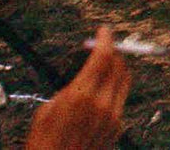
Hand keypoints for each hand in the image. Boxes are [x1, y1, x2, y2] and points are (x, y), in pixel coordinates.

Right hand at [25, 27, 130, 149]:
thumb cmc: (45, 142)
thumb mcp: (48, 109)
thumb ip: (70, 88)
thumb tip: (84, 74)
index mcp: (81, 96)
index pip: (103, 57)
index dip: (105, 39)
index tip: (104, 30)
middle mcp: (101, 104)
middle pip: (119, 65)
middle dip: (113, 52)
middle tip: (104, 47)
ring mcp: (113, 116)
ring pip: (125, 81)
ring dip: (118, 68)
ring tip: (106, 65)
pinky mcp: (117, 126)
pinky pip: (121, 99)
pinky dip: (115, 89)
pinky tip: (103, 90)